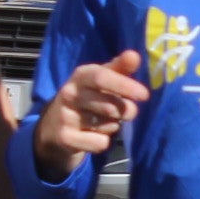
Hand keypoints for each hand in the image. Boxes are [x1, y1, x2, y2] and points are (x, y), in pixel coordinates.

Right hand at [38, 50, 147, 168]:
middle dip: (127, 111)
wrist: (55, 127)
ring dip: (113, 125)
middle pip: (109, 105)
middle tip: (130, 113)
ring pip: (106, 125)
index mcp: (81, 75)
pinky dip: (103, 141)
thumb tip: (135, 55)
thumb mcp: (101, 80)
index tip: (144, 94)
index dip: (124, 85)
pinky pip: (100, 142)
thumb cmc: (88, 98)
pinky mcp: (65, 137)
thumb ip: (119, 69)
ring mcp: (65, 115)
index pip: (102, 77)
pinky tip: (93, 136)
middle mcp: (69, 93)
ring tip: (103, 121)